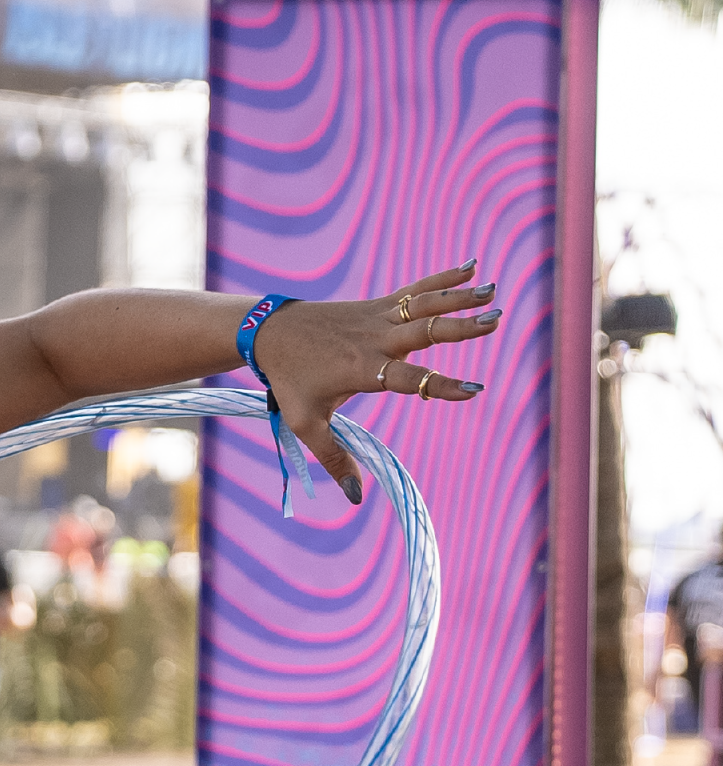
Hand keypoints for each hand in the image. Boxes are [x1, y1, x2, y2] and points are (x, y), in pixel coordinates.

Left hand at [255, 260, 499, 504]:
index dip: (440, 385)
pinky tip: (472, 266)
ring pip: (424, 304)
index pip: (409, 379)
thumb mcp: (305, 423)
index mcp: (363, 370)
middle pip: (424, 331)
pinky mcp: (376, 305)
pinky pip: (414, 290)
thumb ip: (334, 457)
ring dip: (459, 297)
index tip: (473, 389)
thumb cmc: (289, 381)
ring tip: (493, 291)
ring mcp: (377, 318)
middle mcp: (374, 340)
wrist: (268, 333)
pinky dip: (442, 278)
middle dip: (460, 327)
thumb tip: (357, 498)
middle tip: (496, 320)